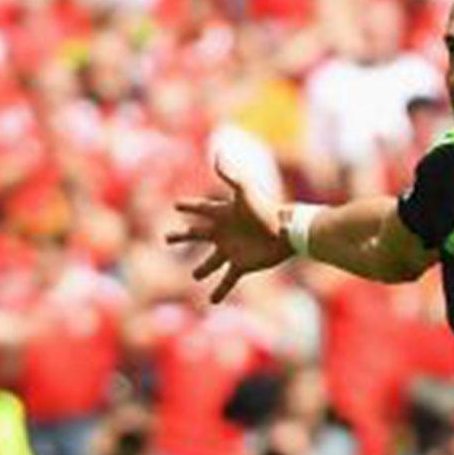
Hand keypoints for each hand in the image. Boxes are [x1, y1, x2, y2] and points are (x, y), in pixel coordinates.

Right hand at [166, 160, 291, 303]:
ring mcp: (231, 250)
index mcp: (222, 213)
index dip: (188, 206)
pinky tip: (212, 301)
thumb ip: (230, 175)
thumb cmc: (266, 210)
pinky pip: (227, 280)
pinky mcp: (241, 265)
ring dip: (203, 269)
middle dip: (182, 236)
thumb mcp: (246, 191)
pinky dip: (219, 290)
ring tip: (194, 275)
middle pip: (197, 234)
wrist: (286, 231)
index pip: (201, 208)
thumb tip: (217, 154)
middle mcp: (224, 232)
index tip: (177, 205)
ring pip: (211, 261)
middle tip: (167, 238)